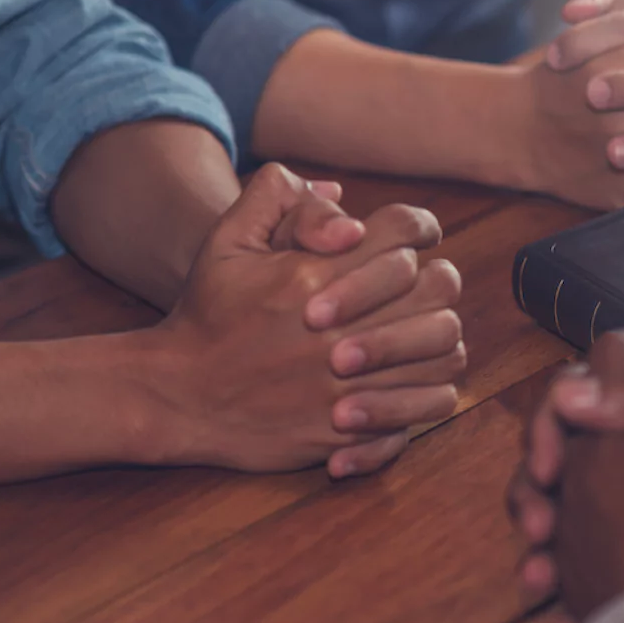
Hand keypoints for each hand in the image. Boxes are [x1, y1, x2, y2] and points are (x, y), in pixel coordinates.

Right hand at [147, 164, 464, 477]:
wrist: (178, 396)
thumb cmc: (207, 315)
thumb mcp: (227, 242)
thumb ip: (276, 198)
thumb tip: (339, 194)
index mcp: (314, 276)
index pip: (403, 232)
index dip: (418, 227)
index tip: (415, 240)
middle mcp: (339, 329)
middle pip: (439, 288)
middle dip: (436, 279)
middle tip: (420, 289)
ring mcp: (349, 383)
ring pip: (445, 348)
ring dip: (440, 335)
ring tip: (422, 333)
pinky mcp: (351, 428)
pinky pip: (427, 404)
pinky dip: (431, 389)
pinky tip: (412, 379)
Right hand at [508, 331, 623, 622]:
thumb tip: (567, 394)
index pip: (578, 397)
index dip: (553, 417)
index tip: (553, 452)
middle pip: (558, 464)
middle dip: (532, 491)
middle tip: (537, 522)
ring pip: (565, 528)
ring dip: (539, 552)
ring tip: (540, 578)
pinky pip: (596, 588)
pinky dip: (573, 607)